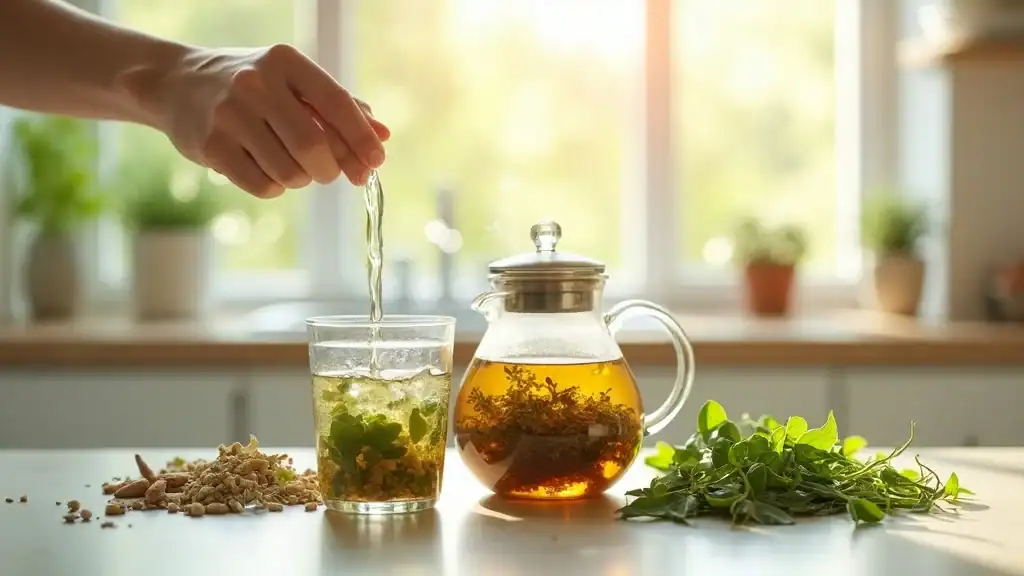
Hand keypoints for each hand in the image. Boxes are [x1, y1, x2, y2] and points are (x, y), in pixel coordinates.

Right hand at [149, 44, 389, 197]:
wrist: (176, 83)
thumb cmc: (252, 86)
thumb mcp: (292, 83)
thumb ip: (338, 108)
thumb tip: (382, 136)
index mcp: (285, 62)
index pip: (336, 102)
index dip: (361, 137)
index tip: (377, 161)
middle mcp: (256, 84)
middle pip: (313, 146)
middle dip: (330, 169)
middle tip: (327, 173)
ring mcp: (229, 115)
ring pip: (290, 172)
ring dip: (300, 179)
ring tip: (288, 164)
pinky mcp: (210, 145)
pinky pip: (263, 185)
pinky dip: (274, 186)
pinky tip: (263, 168)